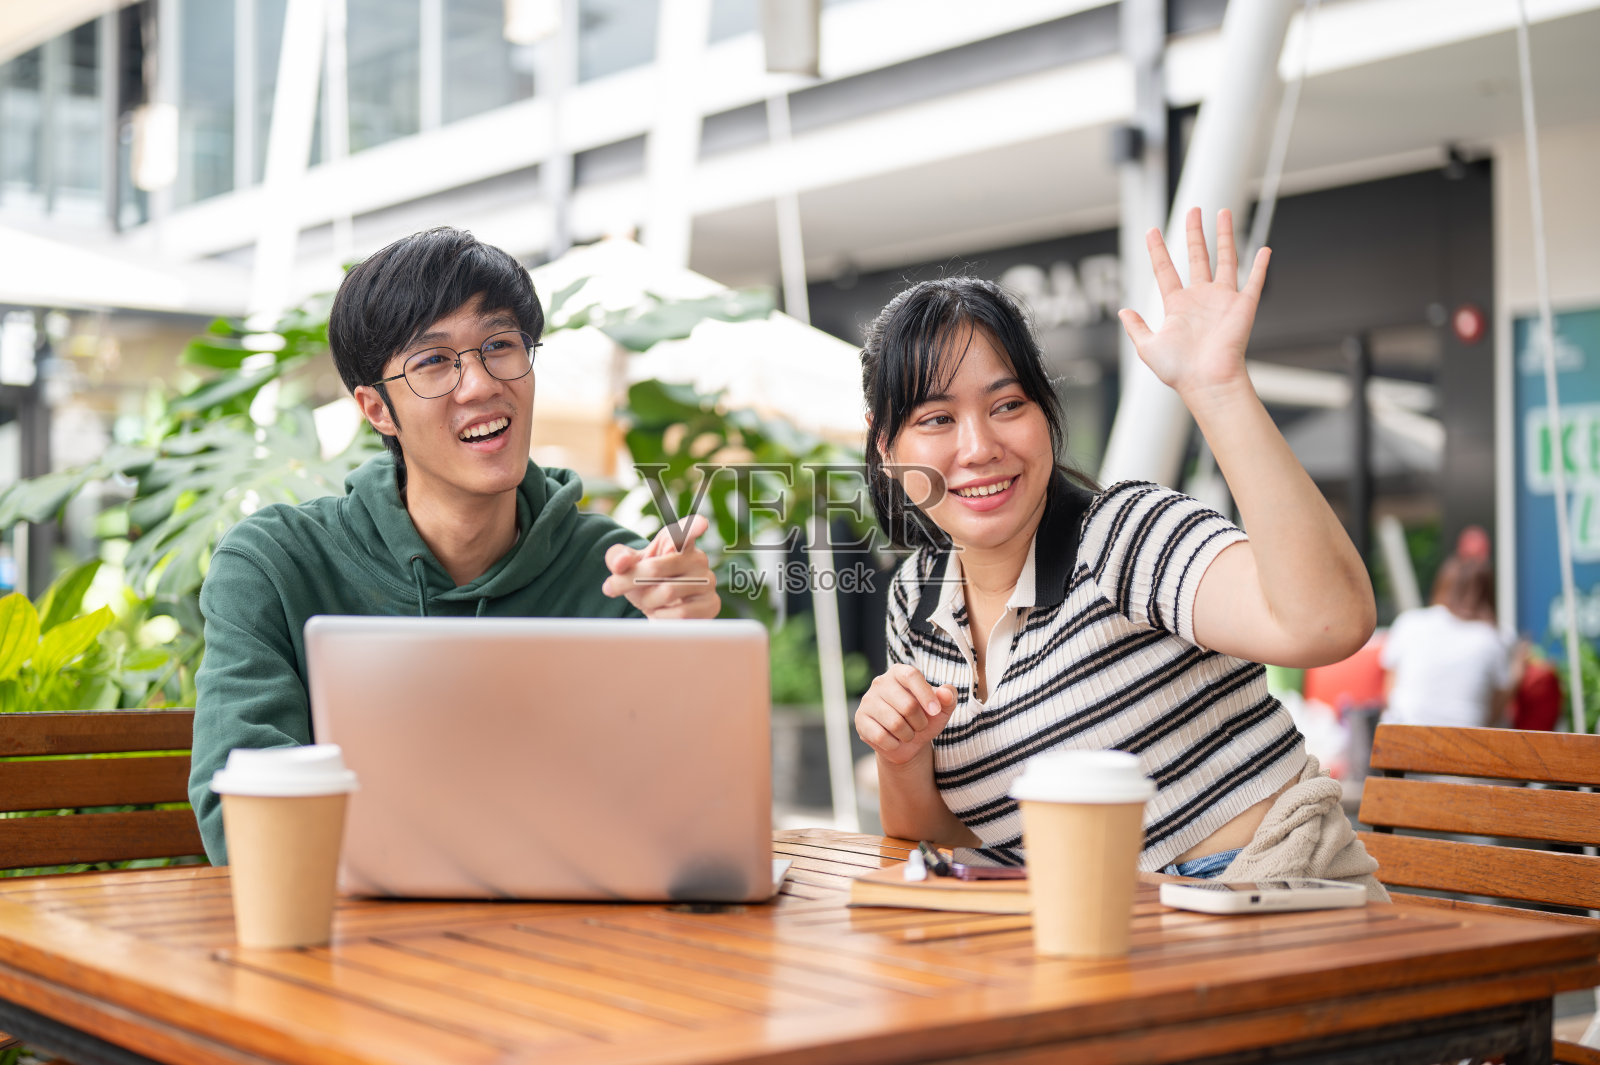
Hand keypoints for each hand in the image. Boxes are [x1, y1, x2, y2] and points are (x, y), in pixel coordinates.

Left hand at [603, 514, 720, 618]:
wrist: (658, 605)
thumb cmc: (644, 579)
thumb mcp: (627, 566)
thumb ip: (617, 557)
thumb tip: (621, 562)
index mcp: (677, 541)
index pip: (687, 530)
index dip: (694, 527)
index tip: (701, 524)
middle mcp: (697, 557)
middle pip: (656, 568)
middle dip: (631, 581)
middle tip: (616, 587)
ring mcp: (708, 580)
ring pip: (668, 592)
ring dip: (648, 601)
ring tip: (648, 600)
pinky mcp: (712, 603)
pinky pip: (682, 613)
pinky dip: (664, 616)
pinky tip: (662, 612)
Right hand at [854, 664, 957, 766]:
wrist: (906, 742)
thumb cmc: (925, 718)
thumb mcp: (941, 709)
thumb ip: (948, 697)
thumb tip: (945, 693)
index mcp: (899, 672)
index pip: (911, 675)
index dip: (925, 694)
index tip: (935, 711)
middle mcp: (880, 683)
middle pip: (907, 705)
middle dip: (920, 722)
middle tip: (919, 725)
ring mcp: (867, 701)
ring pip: (895, 723)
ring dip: (908, 734)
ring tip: (907, 732)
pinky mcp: (860, 720)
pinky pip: (881, 737)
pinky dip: (894, 744)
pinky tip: (894, 740)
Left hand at [1117, 207, 1268, 399]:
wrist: (1206, 382)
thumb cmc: (1178, 370)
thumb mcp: (1148, 347)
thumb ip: (1136, 327)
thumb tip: (1123, 310)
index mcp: (1177, 305)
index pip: (1165, 269)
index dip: (1158, 250)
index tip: (1152, 230)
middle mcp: (1200, 298)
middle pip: (1197, 256)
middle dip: (1194, 232)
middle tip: (1194, 209)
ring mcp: (1222, 299)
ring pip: (1225, 259)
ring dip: (1225, 235)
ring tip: (1222, 213)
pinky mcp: (1243, 306)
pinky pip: (1254, 281)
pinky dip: (1260, 266)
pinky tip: (1265, 249)